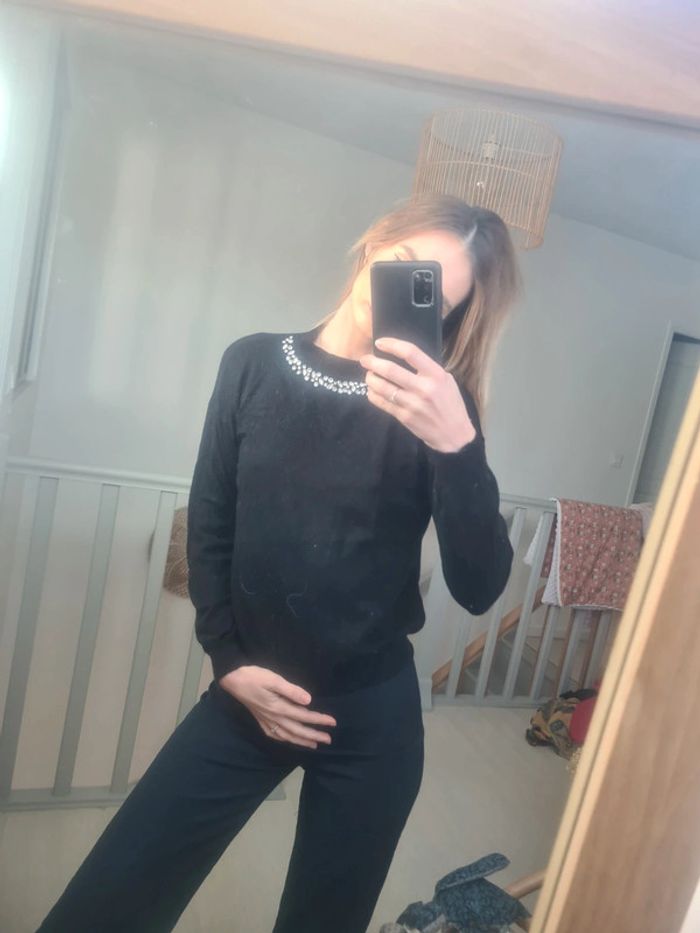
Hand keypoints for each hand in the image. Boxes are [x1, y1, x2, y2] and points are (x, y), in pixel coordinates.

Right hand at [218, 666, 335, 748]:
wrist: (233, 680)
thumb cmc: (254, 676)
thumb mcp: (274, 679)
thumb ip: (291, 691)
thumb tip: (308, 701)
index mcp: (279, 708)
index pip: (304, 716)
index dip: (319, 720)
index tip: (332, 722)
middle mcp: (274, 718)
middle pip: (298, 730)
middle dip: (314, 735)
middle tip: (328, 740)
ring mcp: (266, 721)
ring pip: (287, 736)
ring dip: (302, 741)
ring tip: (314, 745)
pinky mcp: (261, 721)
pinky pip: (276, 735)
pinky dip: (286, 740)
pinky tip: (290, 740)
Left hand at [360, 337, 476, 451]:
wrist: (454, 434)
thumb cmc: (451, 404)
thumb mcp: (446, 381)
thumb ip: (427, 369)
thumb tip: (403, 357)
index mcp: (436, 375)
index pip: (410, 353)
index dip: (391, 345)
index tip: (379, 343)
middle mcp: (424, 388)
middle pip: (391, 370)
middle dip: (372, 362)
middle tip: (364, 359)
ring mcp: (413, 404)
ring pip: (382, 387)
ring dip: (370, 379)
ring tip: (368, 375)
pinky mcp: (404, 417)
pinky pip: (382, 403)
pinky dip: (373, 395)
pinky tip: (371, 391)